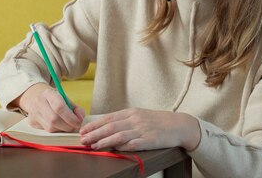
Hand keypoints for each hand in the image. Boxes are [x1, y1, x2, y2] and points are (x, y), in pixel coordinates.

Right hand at [15, 83, 84, 131]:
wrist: (35, 97)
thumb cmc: (54, 99)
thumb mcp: (65, 99)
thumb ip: (76, 109)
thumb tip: (80, 119)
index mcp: (48, 93)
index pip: (59, 107)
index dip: (70, 117)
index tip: (78, 122)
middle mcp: (38, 103)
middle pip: (54, 120)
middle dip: (67, 126)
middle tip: (74, 126)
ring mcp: (33, 113)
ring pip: (50, 128)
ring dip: (62, 130)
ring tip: (66, 125)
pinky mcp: (32, 122)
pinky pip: (46, 131)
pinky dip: (55, 131)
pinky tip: (57, 126)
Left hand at [79, 108, 200, 150]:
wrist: (178, 125)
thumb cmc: (157, 121)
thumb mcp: (138, 116)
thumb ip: (123, 120)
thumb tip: (105, 126)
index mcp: (131, 113)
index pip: (108, 118)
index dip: (94, 125)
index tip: (83, 130)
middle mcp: (135, 120)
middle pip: (110, 126)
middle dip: (94, 133)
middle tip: (83, 139)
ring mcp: (143, 130)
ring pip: (119, 135)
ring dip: (104, 141)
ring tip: (94, 146)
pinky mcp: (150, 140)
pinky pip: (135, 143)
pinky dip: (123, 146)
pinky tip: (115, 149)